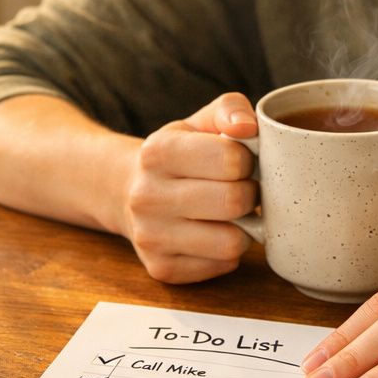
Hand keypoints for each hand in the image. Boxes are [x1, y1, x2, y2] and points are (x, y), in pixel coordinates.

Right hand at [120, 93, 258, 283]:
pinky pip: (222, 266)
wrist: (128, 192)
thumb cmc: (180, 155)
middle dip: (250, 194)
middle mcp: (145, 196)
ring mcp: (150, 237)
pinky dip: (228, 251)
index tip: (241, 162)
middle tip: (242, 189)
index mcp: (157, 152)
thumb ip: (229, 109)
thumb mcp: (199, 122)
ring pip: (231, 242)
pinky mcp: (161, 269)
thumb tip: (248, 126)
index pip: (231, 159)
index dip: (247, 161)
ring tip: (231, 214)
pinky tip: (214, 234)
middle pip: (233, 202)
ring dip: (243, 228)